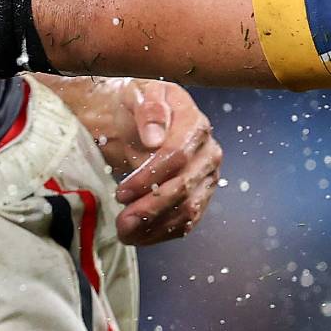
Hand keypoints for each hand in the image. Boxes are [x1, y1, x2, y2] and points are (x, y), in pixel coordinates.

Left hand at [46, 76, 222, 245]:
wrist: (140, 113)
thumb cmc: (137, 102)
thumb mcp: (137, 92)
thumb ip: (148, 110)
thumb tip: (155, 138)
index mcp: (194, 123)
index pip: (177, 156)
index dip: (149, 177)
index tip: (122, 193)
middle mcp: (208, 152)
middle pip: (184, 187)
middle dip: (151, 208)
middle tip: (122, 222)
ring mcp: (207, 175)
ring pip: (187, 208)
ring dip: (156, 226)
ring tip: (125, 234)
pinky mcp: (201, 193)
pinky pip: (188, 219)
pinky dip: (164, 232)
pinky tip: (140, 237)